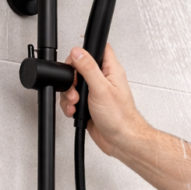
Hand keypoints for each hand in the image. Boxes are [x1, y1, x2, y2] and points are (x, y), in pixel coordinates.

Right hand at [60, 43, 149, 160]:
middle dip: (72, 79)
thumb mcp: (101, 89)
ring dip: (69, 95)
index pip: (98, 49)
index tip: (76, 58)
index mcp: (111, 71)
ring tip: (76, 102)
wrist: (121, 140)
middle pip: (80, 68)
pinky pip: (73, 100)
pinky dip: (70, 105)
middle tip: (75, 87)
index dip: (85, 49)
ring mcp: (95, 93)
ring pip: (74, 85)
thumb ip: (88, 68)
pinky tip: (74, 110)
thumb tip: (78, 52)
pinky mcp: (88, 105)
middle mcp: (103, 80)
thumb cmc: (119, 117)